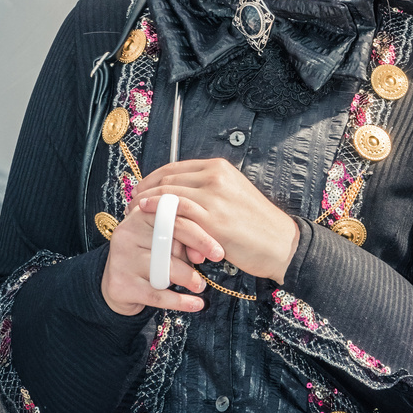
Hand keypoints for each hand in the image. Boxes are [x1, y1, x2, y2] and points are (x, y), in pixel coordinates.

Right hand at [100, 199, 224, 315]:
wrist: (117, 283)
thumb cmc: (148, 256)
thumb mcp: (163, 240)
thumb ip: (182, 239)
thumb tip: (202, 254)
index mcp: (141, 214)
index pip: (174, 217)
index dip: (199, 232)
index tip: (218, 248)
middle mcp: (128, 232)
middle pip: (171, 239)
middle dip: (199, 247)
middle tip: (218, 258)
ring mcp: (122, 258)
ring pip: (166, 268)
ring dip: (190, 278)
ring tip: (200, 284)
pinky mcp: (121, 284)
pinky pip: (158, 295)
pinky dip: (182, 301)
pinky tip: (197, 304)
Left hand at [135, 158, 299, 283]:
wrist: (281, 244)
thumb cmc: (257, 225)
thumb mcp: (233, 194)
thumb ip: (208, 190)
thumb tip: (179, 194)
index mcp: (220, 168)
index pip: (174, 167)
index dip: (152, 179)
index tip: (140, 191)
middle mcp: (215, 177)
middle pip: (167, 178)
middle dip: (144, 191)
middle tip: (130, 204)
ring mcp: (214, 197)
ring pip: (168, 193)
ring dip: (146, 203)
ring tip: (133, 213)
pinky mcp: (213, 220)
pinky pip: (176, 212)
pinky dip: (156, 212)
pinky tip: (145, 216)